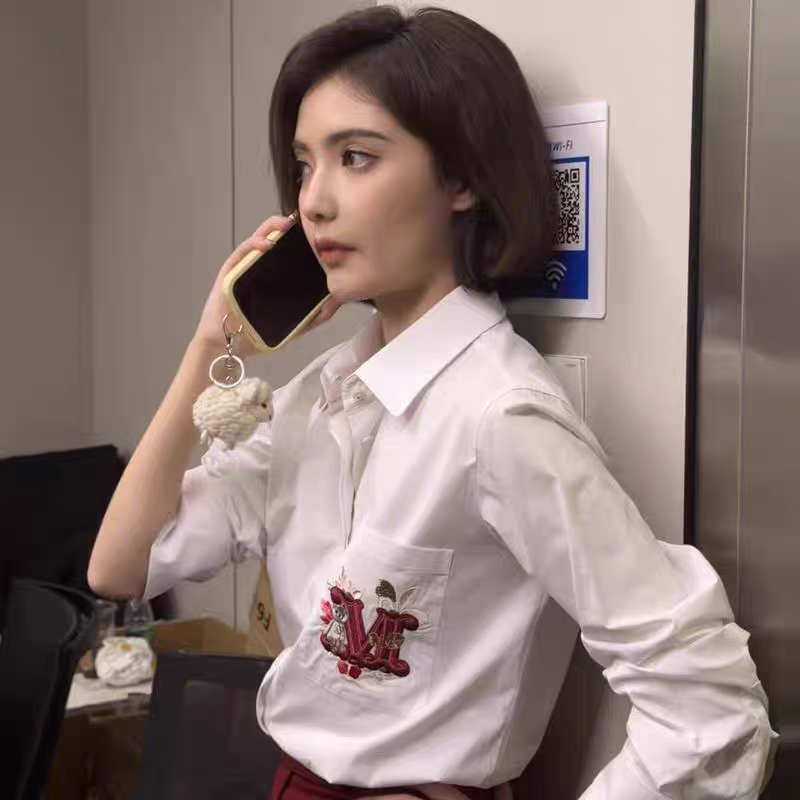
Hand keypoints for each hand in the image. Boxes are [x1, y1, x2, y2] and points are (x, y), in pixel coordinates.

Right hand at [192, 215, 339, 356]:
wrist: (229, 345)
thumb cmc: (256, 333)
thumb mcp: (295, 325)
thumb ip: (317, 315)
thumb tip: (339, 300)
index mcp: (277, 276)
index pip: (292, 252)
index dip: (305, 240)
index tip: (321, 233)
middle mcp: (261, 267)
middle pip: (278, 240)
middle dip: (292, 228)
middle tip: (308, 222)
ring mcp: (245, 266)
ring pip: (261, 238)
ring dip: (274, 228)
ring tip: (289, 224)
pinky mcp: (230, 269)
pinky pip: (243, 251)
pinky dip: (255, 244)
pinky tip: (268, 243)